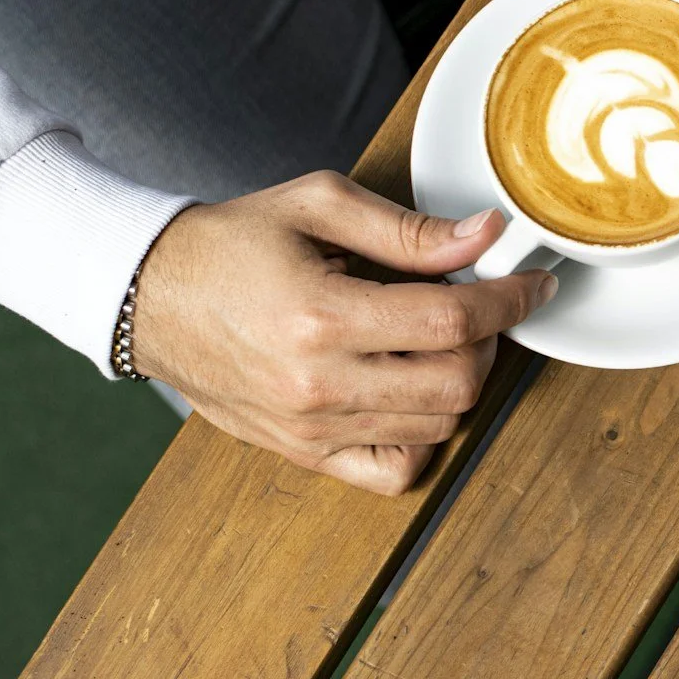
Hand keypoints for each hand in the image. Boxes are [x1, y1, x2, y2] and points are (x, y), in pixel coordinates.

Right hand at [129, 173, 554, 494]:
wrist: (147, 296)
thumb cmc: (227, 245)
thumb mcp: (317, 206)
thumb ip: (408, 230)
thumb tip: (484, 236)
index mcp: (322, 317)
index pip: (453, 323)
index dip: (509, 300)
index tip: (531, 284)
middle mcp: (318, 384)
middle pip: (456, 383)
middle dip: (487, 340)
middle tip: (477, 307)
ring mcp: (310, 428)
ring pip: (437, 425)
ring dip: (460, 381)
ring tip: (439, 341)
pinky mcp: (302, 451)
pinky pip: (393, 472)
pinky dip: (423, 439)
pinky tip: (412, 393)